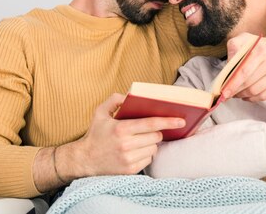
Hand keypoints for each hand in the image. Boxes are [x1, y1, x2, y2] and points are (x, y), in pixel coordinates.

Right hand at [60, 94, 185, 178]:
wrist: (85, 159)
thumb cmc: (95, 134)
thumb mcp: (100, 112)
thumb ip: (114, 99)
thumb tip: (129, 95)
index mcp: (121, 129)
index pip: (151, 124)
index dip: (168, 121)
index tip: (181, 120)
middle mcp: (126, 145)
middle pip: (155, 137)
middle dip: (156, 132)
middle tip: (148, 130)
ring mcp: (129, 159)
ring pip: (153, 148)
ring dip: (151, 143)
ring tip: (139, 141)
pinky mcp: (130, 170)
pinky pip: (148, 160)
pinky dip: (146, 154)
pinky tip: (136, 151)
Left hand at [223, 27, 265, 100]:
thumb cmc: (259, 45)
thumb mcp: (245, 38)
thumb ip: (233, 47)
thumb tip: (227, 67)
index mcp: (260, 51)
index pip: (244, 72)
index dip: (233, 84)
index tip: (224, 92)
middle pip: (249, 84)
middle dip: (235, 91)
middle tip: (227, 93)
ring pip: (255, 92)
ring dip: (242, 95)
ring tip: (236, 93)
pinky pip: (264, 96)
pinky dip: (252, 99)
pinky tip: (246, 96)